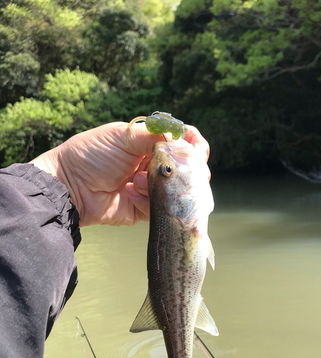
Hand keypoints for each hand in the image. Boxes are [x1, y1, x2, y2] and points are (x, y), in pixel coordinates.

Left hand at [31, 122, 209, 226]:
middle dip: (187, 168)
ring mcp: (150, 188)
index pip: (181, 142)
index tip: (198, 146)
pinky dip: (147, 199)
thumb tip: (182, 138)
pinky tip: (129, 193)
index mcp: (147, 144)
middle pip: (186, 168)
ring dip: (160, 183)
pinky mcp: (145, 210)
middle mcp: (152, 165)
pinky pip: (161, 207)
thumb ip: (155, 134)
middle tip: (179, 169)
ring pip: (177, 189)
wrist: (71, 187)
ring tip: (137, 180)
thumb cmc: (92, 156)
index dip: (194, 144)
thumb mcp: (123, 136)